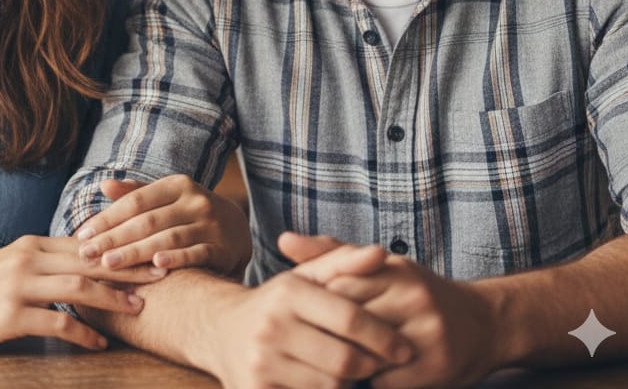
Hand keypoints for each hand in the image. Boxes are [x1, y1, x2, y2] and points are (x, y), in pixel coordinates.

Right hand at [0, 235, 160, 352]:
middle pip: (90, 260)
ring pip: (79, 286)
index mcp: (32, 244)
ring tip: (138, 310)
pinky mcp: (11, 315)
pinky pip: (57, 322)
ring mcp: (19, 285)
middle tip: (159, 277)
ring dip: (112, 299)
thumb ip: (44, 261)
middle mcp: (29, 258)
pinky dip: (83, 332)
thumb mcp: (10, 265)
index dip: (120, 249)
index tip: (148, 255)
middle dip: (127, 269)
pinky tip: (98, 344)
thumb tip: (82, 261)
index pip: (86, 243)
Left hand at [76, 174, 251, 276]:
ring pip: (167, 238)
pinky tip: (155, 266)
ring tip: (109, 264)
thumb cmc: (189, 213)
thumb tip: (104, 185)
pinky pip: (196, 253)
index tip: (82, 234)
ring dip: (135, 252)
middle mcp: (195, 200)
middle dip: (114, 238)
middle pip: (147, 221)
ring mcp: (210, 224)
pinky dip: (176, 259)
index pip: (135, 201)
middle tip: (86, 253)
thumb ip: (135, 193)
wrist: (237, 229)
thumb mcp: (166, 197)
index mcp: (177, 184)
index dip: (108, 218)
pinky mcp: (222, 248)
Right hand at [202, 246, 413, 388]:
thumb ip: (343, 263)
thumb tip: (382, 252)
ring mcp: (261, 363)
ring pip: (330, 387)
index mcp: (287, 292)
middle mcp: (271, 327)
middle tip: (382, 365)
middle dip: (371, 366)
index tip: (406, 348)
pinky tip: (328, 384)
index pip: (350, 318)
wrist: (221, 330)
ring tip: (352, 374)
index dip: (384, 337)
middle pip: (345, 360)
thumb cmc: (276, 303)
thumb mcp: (305, 277)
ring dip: (348, 385)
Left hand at [313, 255, 498, 387]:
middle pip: (350, 317)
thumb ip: (330, 253)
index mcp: (394, 267)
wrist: (482, 324)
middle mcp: (413, 295)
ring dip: (344, 360)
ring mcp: (427, 331)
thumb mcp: (379, 265)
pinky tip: (357, 379)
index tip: (301, 315)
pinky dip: (368, 381)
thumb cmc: (415, 292)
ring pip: (366, 351)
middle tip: (304, 343)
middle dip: (326, 333)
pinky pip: (386, 380)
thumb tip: (282, 240)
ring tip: (324, 362)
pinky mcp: (437, 365)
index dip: (316, 302)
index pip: (339, 282)